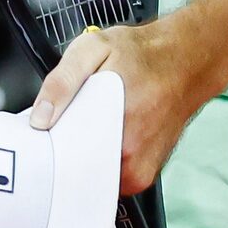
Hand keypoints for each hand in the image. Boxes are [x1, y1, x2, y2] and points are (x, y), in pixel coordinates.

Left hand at [28, 21, 201, 196]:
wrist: (186, 61)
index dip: (48, 151)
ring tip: (87, 126)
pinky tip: (102, 136)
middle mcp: (133, 160)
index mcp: (119, 131)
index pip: (67, 164)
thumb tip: (41, 118)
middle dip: (63, 154)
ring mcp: (140, 172)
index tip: (41, 137)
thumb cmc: (143, 55)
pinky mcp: (143, 176)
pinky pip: (108, 178)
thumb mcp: (94, 48)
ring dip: (82, 157)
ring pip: (92, 179)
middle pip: (78, 174)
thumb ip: (62, 81)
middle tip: (65, 123)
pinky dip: (99, 160)